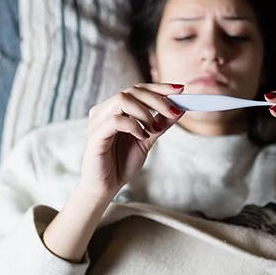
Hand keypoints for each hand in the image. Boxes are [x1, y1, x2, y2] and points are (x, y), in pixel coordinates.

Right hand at [78, 83, 184, 203]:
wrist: (106, 187)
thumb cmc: (121, 163)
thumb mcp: (147, 140)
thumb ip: (161, 124)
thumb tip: (180, 109)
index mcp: (114, 110)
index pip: (137, 89)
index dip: (158, 87)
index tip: (180, 90)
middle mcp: (104, 111)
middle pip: (131, 91)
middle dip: (157, 99)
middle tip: (173, 112)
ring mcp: (97, 122)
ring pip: (122, 99)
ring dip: (144, 112)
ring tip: (153, 128)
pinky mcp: (95, 135)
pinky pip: (116, 120)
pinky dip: (133, 125)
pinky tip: (141, 136)